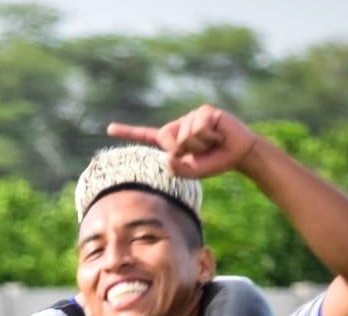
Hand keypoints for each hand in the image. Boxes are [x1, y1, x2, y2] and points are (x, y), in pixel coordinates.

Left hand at [107, 103, 259, 180]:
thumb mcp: (190, 172)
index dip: (128, 132)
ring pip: (185, 134)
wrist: (238, 154)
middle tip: (200, 150)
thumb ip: (175, 168)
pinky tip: (218, 134)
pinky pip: (199, 126)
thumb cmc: (213, 162)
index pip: (146, 135)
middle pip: (165, 137)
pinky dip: (208, 136)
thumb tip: (169, 155)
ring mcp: (191, 116)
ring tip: (212, 142)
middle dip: (182, 149)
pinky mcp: (205, 111)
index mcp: (171, 140)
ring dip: (200, 144)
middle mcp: (179, 126)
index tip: (109, 128)